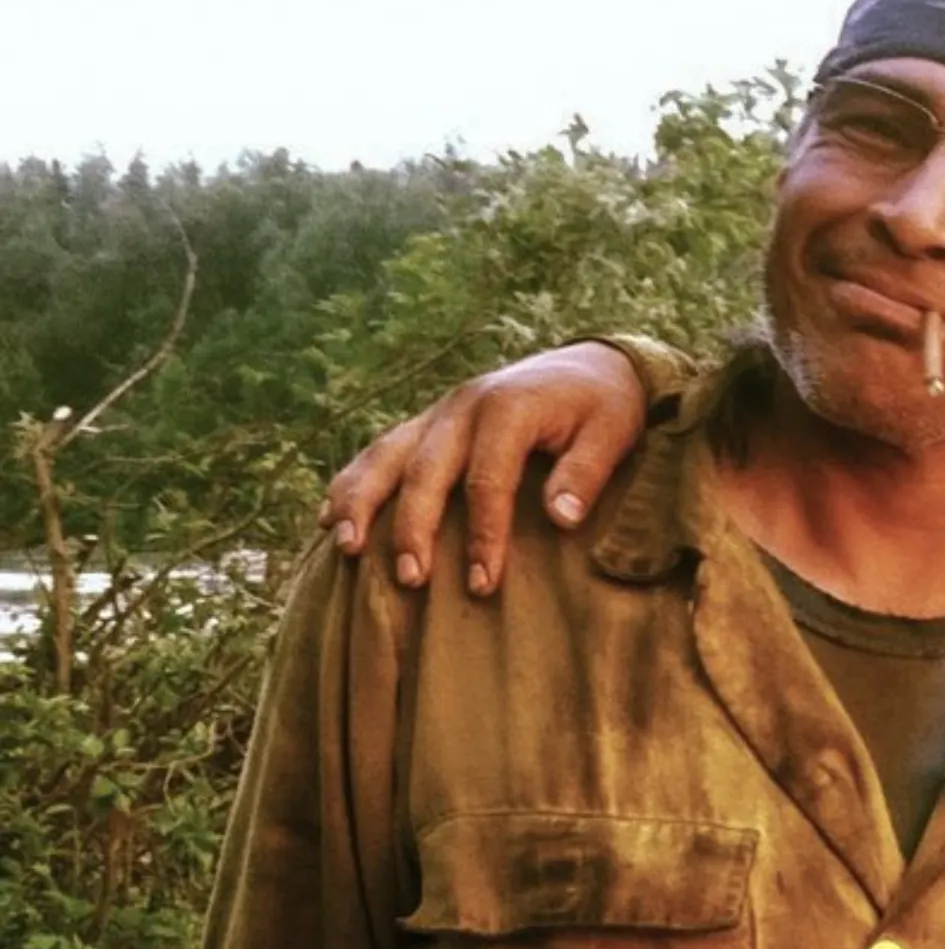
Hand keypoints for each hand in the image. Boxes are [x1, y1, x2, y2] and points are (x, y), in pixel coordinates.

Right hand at [318, 341, 648, 594]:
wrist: (589, 365)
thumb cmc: (604, 407)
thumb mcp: (611, 434)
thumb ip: (585, 473)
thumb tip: (560, 518)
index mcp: (508, 409)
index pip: (488, 480)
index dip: (484, 534)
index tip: (483, 584)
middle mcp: (463, 408)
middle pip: (426, 471)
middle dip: (414, 527)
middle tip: (411, 579)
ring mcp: (439, 413)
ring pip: (386, 456)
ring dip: (362, 502)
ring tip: (347, 549)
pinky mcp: (428, 423)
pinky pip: (381, 451)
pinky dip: (353, 484)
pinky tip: (328, 519)